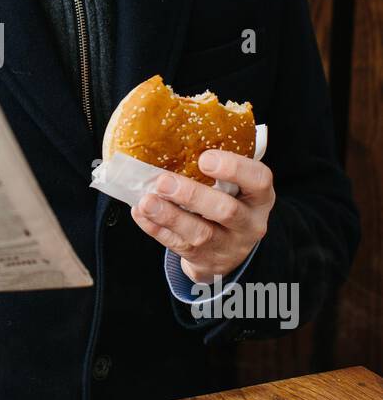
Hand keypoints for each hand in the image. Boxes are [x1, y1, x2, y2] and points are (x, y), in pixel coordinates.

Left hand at [130, 150, 274, 284]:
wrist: (228, 252)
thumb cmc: (229, 204)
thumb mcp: (237, 187)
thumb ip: (219, 169)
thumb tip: (175, 139)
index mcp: (259, 197)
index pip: (259, 180)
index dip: (234, 168)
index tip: (204, 158)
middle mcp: (249, 223)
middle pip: (226, 211)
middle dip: (192, 195)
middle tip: (164, 181)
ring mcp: (227, 246)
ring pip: (200, 234)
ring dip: (170, 216)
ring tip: (146, 201)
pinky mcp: (204, 260)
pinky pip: (177, 245)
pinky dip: (156, 228)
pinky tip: (141, 212)